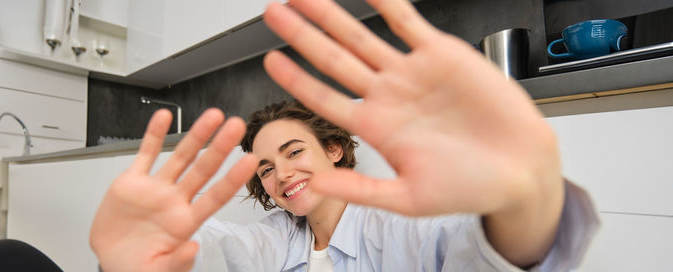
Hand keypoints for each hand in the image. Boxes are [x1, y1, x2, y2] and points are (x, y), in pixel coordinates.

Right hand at [90, 109, 257, 271]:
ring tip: (213, 116)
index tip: (249, 161)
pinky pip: (145, 154)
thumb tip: (193, 247)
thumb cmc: (138, 267)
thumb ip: (178, 262)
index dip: (233, 179)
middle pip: (203, 169)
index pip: (216, 196)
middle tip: (237, 126)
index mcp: (185, 222)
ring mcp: (155, 189)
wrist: (111, 260)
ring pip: (180, 156)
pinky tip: (163, 117)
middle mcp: (174, 201)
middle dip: (220, 147)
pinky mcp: (132, 182)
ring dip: (196, 135)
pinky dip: (153, 134)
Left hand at [262, 0, 562, 265]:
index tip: (270, 61)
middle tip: (273, 13)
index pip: (324, 98)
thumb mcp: (408, 198)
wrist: (519, 168)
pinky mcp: (441, 54)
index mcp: (376, 128)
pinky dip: (386, 2)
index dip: (296, 78)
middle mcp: (388, 96)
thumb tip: (313, 185)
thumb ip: (359, 190)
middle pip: (334, 59)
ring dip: (331, 15)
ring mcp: (411, 73)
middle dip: (302, 35)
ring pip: (361, 36)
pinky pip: (406, 21)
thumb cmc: (468, 187)